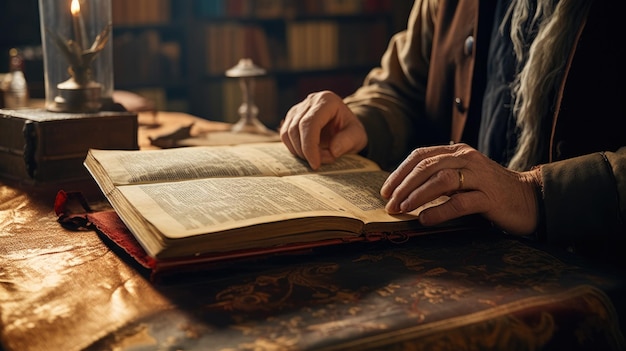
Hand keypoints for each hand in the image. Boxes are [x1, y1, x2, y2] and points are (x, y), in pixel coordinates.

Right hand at [280, 91, 367, 169]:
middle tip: (318, 163)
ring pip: (288, 133)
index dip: (310, 146)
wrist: (345, 127)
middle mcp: (310, 101)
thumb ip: (348, 142)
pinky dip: (294, 148)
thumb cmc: (351, 131)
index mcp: (327, 101)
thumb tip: (332, 150)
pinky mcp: (292, 118)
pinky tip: (307, 154)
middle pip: (296, 128)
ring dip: (298, 151)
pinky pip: (285, 136)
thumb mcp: (358, 137)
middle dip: (305, 151)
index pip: (310, 123)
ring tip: (315, 158)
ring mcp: (299, 108)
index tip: (315, 164)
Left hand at [380, 143, 541, 235]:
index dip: (399, 172)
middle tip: (389, 204)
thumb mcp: (461, 178)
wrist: (529, 199)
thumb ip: (438, 178)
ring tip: (402, 209)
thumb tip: (403, 191)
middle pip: (427, 166)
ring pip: (441, 180)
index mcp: (457, 152)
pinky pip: (460, 202)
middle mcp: (467, 159)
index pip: (420, 156)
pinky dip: (439, 211)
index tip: (385, 190)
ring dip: (417, 195)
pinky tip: (425, 219)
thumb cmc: (489, 191)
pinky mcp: (490, 197)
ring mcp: (479, 177)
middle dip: (403, 186)